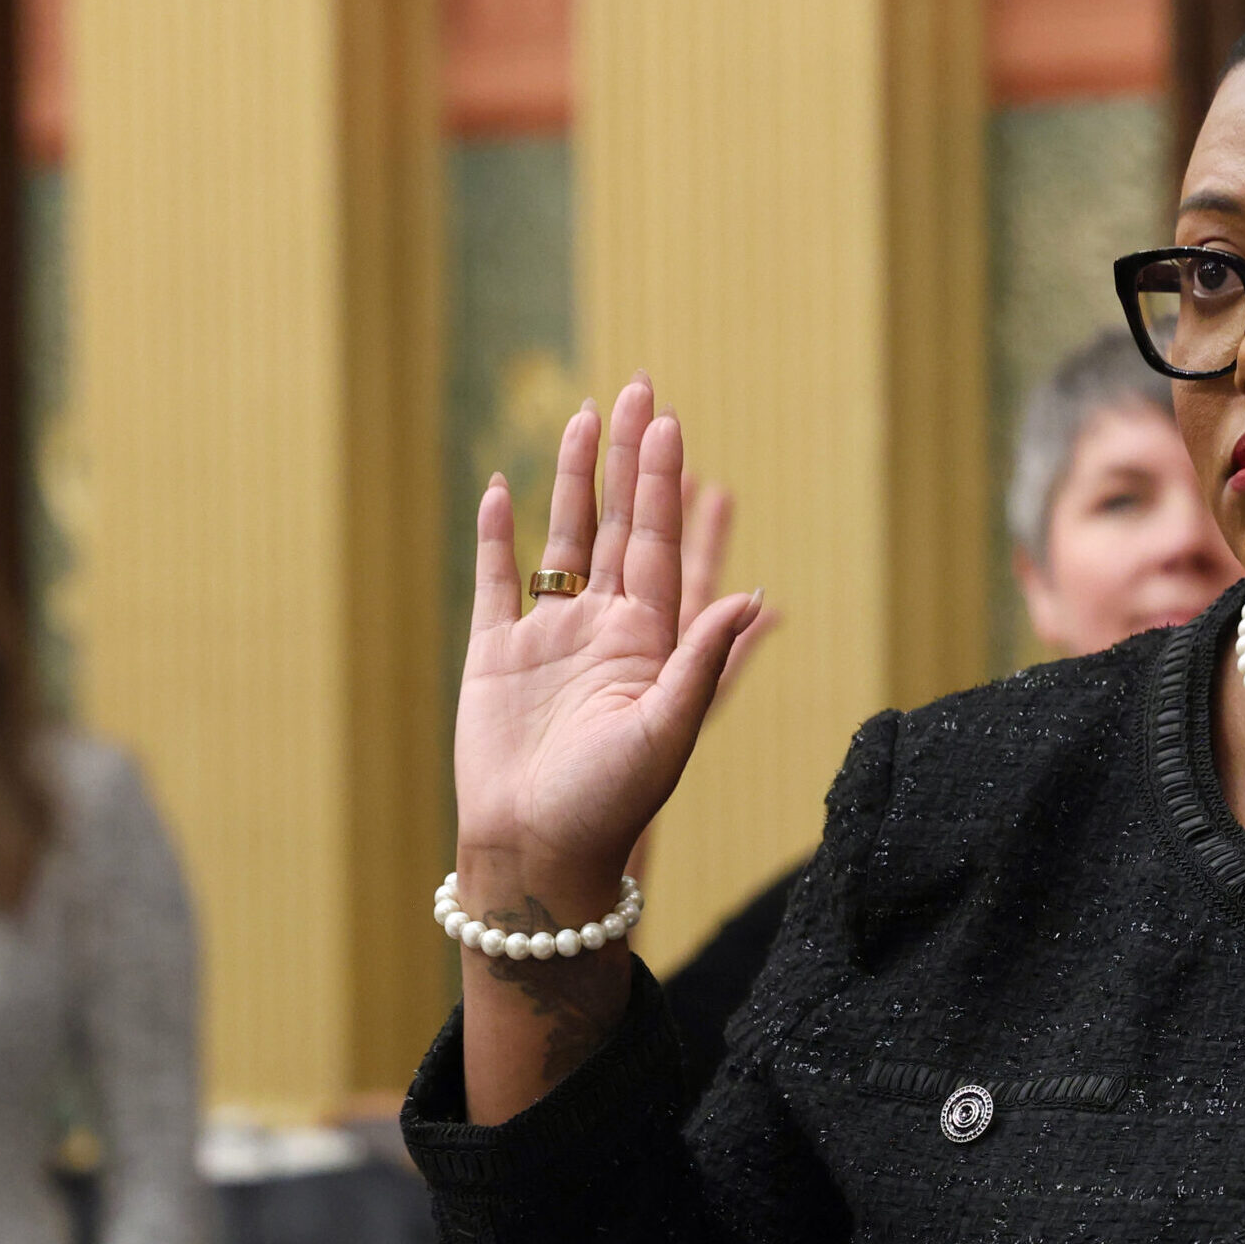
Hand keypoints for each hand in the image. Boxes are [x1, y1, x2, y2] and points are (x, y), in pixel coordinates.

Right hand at [454, 375, 764, 900]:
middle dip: (627, 458)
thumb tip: (752, 596)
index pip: (656, 542)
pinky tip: (502, 487)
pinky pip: (496, 582)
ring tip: (583, 416)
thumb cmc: (610, 805)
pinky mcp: (493, 656)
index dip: (662, 481)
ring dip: (570, 480)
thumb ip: (702, 661)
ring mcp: (545, 639)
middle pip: (614, 523)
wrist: (536, 855)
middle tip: (638, 388)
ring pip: (560, 539)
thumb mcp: (669, 732)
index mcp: (647, 642)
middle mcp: (601, 629)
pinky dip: (498, 536)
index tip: (669, 422)